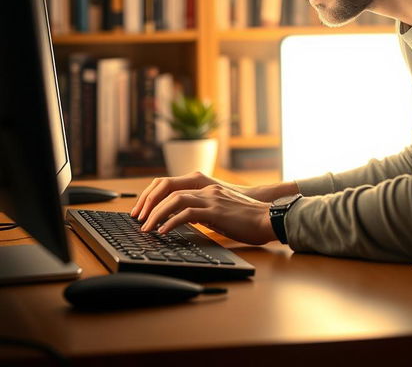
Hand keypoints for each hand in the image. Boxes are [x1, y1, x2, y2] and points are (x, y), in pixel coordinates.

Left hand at [131, 172, 299, 221]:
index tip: (142, 211)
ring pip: (175, 199)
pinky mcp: (216, 212)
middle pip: (169, 189)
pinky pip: (187, 214)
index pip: (172, 185)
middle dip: (149, 204)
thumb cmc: (247, 219)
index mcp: (206, 188)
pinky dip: (171, 222)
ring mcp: (211, 199)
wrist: (269, 219)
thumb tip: (182, 221)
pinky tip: (163, 232)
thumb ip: (203, 211)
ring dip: (156, 214)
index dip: (153, 196)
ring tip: (146, 229)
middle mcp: (206, 189)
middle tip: (138, 220)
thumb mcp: (220, 212)